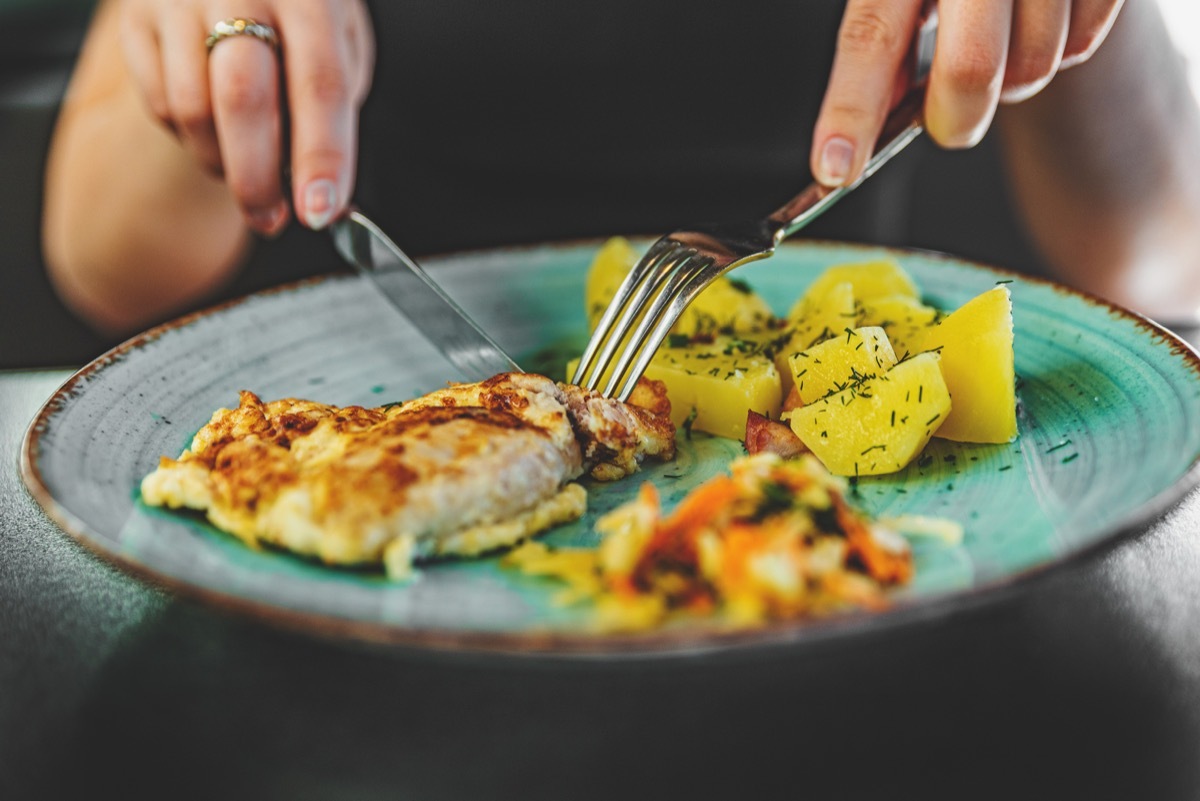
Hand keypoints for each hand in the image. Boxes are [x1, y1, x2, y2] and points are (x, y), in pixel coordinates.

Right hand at [118, 0, 374, 233]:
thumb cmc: (297, 12)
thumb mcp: (337, 42)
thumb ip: (335, 109)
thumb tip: (328, 196)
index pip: (320, 85)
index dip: (322, 156)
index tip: (320, 211)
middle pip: (242, 99)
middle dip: (257, 179)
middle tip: (271, 220)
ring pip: (192, 110)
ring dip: (222, 162)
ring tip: (245, 165)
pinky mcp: (137, 18)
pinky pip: (160, 104)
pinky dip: (190, 136)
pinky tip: (213, 125)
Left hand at [811, 0, 1124, 186]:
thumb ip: (886, 39)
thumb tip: (865, 122)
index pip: (869, 36)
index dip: (850, 110)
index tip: (835, 168)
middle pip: (970, 69)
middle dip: (957, 118)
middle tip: (947, 121)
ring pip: (1034, 66)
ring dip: (1013, 81)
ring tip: (1002, 35)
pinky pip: (1082, 43)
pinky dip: (1061, 47)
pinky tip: (1044, 12)